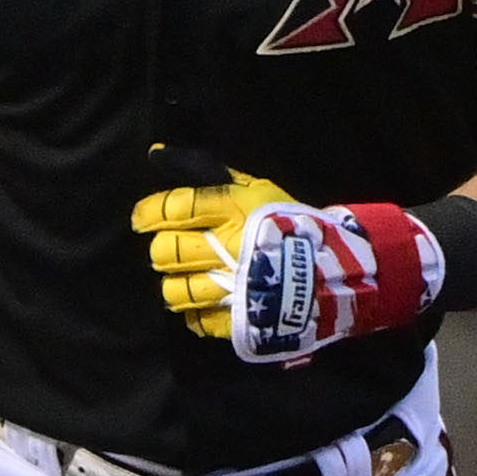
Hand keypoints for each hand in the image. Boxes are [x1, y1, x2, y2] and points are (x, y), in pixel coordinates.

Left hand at [136, 165, 438, 365]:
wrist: (333, 271)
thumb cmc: (290, 223)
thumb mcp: (254, 187)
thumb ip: (208, 171)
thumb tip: (156, 154)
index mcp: (233, 210)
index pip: (174, 208)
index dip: (149, 214)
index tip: (143, 220)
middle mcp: (228, 248)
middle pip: (168, 252)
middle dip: (163, 251)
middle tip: (170, 251)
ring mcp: (230, 287)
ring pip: (176, 290)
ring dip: (173, 285)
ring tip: (184, 279)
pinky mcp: (236, 320)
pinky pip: (197, 320)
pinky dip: (194, 314)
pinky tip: (204, 303)